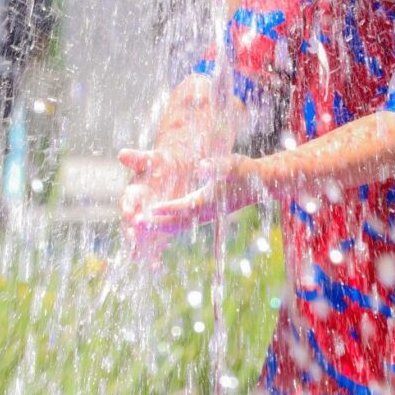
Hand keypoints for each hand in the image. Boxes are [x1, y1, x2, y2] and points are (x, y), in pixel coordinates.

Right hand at [118, 147, 192, 261]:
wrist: (173, 172)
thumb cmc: (161, 162)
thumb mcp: (152, 158)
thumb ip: (138, 158)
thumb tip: (122, 154)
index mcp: (133, 192)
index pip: (127, 200)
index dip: (127, 206)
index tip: (128, 213)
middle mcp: (136, 209)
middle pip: (131, 223)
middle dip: (131, 231)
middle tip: (133, 239)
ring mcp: (146, 222)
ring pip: (141, 237)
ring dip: (141, 247)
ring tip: (140, 258)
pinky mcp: (157, 230)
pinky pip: (155, 244)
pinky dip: (155, 256)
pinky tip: (156, 268)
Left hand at [136, 154, 259, 237]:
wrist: (261, 183)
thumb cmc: (245, 171)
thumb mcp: (231, 164)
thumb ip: (216, 167)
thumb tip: (201, 167)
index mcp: (208, 201)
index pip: (184, 207)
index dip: (166, 209)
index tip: (148, 211)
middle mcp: (204, 213)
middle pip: (176, 223)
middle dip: (155, 225)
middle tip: (133, 226)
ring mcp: (204, 216)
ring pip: (176, 226)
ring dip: (156, 229)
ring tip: (135, 229)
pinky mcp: (203, 215)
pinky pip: (181, 225)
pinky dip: (166, 228)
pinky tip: (153, 227)